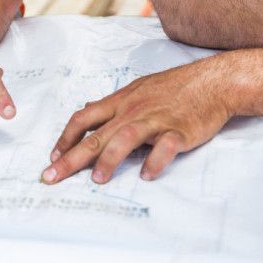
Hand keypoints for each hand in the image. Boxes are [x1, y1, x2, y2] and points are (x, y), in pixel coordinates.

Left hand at [41, 57, 234, 183]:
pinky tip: (146, 176)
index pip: (83, 118)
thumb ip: (112, 104)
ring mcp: (156, 120)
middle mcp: (133, 111)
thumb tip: (87, 109)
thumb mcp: (136, 89)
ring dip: (109, 160)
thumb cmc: (174, 87)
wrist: (212, 82)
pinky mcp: (180, 130)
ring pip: (125, 138)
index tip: (53, 156)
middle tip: (51, 177)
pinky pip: (165, 146)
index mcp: (121, 102)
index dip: (65, 138)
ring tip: (97, 180)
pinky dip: (155, 161)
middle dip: (71, 158)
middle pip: (96, 134)